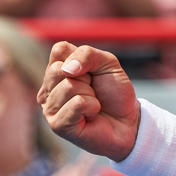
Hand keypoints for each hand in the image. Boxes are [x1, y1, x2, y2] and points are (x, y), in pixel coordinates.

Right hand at [38, 42, 139, 161]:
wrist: (127, 121)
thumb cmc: (114, 91)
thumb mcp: (108, 63)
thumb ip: (87, 54)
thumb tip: (67, 69)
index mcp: (56, 72)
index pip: (59, 49)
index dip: (83, 57)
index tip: (92, 71)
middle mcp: (47, 90)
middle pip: (59, 68)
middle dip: (86, 77)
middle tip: (93, 89)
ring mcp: (49, 108)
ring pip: (69, 87)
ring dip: (91, 94)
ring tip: (93, 103)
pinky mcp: (58, 126)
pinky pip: (77, 103)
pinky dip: (93, 106)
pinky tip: (91, 115)